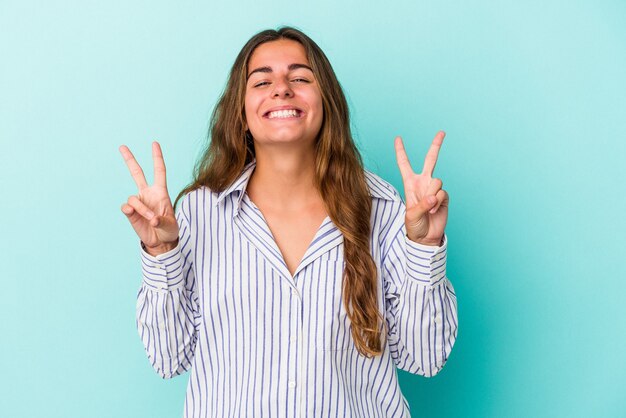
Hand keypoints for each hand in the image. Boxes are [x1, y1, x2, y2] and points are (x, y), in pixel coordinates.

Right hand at [119, 141, 178, 254]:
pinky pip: (127, 207)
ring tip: (151, 219)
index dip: (157, 157)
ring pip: (134, 198)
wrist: (160, 242)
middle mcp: (148, 193)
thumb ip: (162, 221)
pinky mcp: (131, 212)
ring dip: (142, 209)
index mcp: (161, 192)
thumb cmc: (168, 231)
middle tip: (122, 146)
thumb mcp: (170, 226)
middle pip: (137, 173)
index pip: (159, 171)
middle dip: (130, 159)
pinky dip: (132, 211)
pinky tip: (135, 215)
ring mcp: (138, 202)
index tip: (154, 143)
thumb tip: (152, 218)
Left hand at [394, 131, 448, 245]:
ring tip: (428, 207)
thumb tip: (434, 196)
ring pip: (437, 181)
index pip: (404, 164)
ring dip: (432, 195)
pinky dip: (439, 203)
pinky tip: (435, 211)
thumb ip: (421, 205)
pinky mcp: (444, 197)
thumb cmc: (414, 226)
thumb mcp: (411, 215)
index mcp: (410, 184)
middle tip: (442, 132)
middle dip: (436, 146)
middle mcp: (423, 183)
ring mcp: (434, 189)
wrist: (426, 237)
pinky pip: (443, 193)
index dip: (401, 151)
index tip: (398, 138)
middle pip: (430, 160)